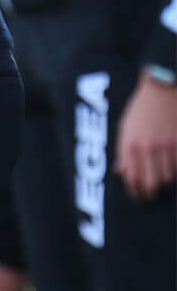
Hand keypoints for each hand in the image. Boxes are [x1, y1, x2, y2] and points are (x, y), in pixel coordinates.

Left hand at [115, 71, 176, 200]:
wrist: (161, 91)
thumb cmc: (140, 110)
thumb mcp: (124, 128)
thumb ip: (122, 151)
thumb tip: (120, 172)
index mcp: (130, 143)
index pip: (130, 176)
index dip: (134, 191)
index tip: (136, 197)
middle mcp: (147, 147)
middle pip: (150, 182)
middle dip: (149, 195)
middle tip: (149, 199)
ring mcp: (165, 146)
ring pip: (167, 178)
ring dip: (164, 187)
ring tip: (161, 190)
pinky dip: (175, 175)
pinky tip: (171, 176)